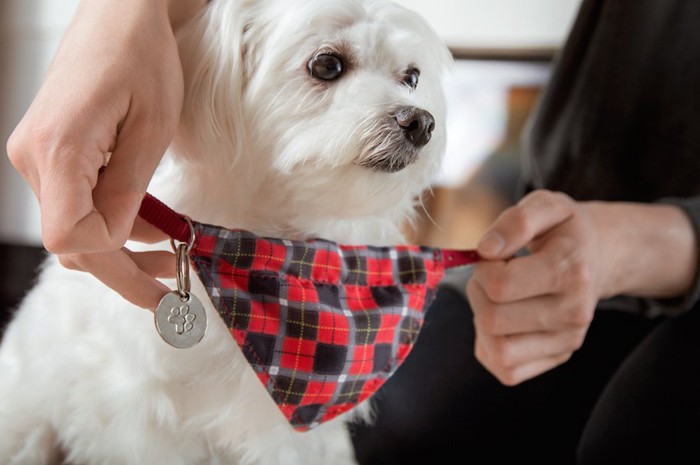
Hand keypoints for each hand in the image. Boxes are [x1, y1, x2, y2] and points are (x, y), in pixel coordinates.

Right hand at [7, 0, 205, 308]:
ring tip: (171, 256)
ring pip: (74, 228)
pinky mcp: (50, 154)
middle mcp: (34, 159)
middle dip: (124, 272)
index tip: (164, 257)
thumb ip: (132, 191)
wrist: (118, 15)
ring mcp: (37, 157)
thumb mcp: (151, 130)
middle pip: (72, 243)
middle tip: (168, 293)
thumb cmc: (140, 59)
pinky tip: (150, 227)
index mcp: (58, 151)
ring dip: (122, 248)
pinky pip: (77, 204)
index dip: (119, 253)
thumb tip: (124, 241)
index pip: (73, 237)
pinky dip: (113, 221)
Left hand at [467, 189, 696, 384]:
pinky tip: (502, 321)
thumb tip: (486, 250)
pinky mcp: (558, 357)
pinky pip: (507, 370)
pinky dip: (490, 347)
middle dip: (478, 293)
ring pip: (498, 352)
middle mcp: (574, 312)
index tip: (493, 256)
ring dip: (482, 323)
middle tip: (491, 277)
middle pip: (493, 320)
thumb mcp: (545, 205)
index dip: (482, 269)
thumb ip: (516, 221)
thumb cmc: (563, 230)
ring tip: (497, 299)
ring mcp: (568, 340)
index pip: (501, 285)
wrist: (598, 255)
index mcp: (570, 271)